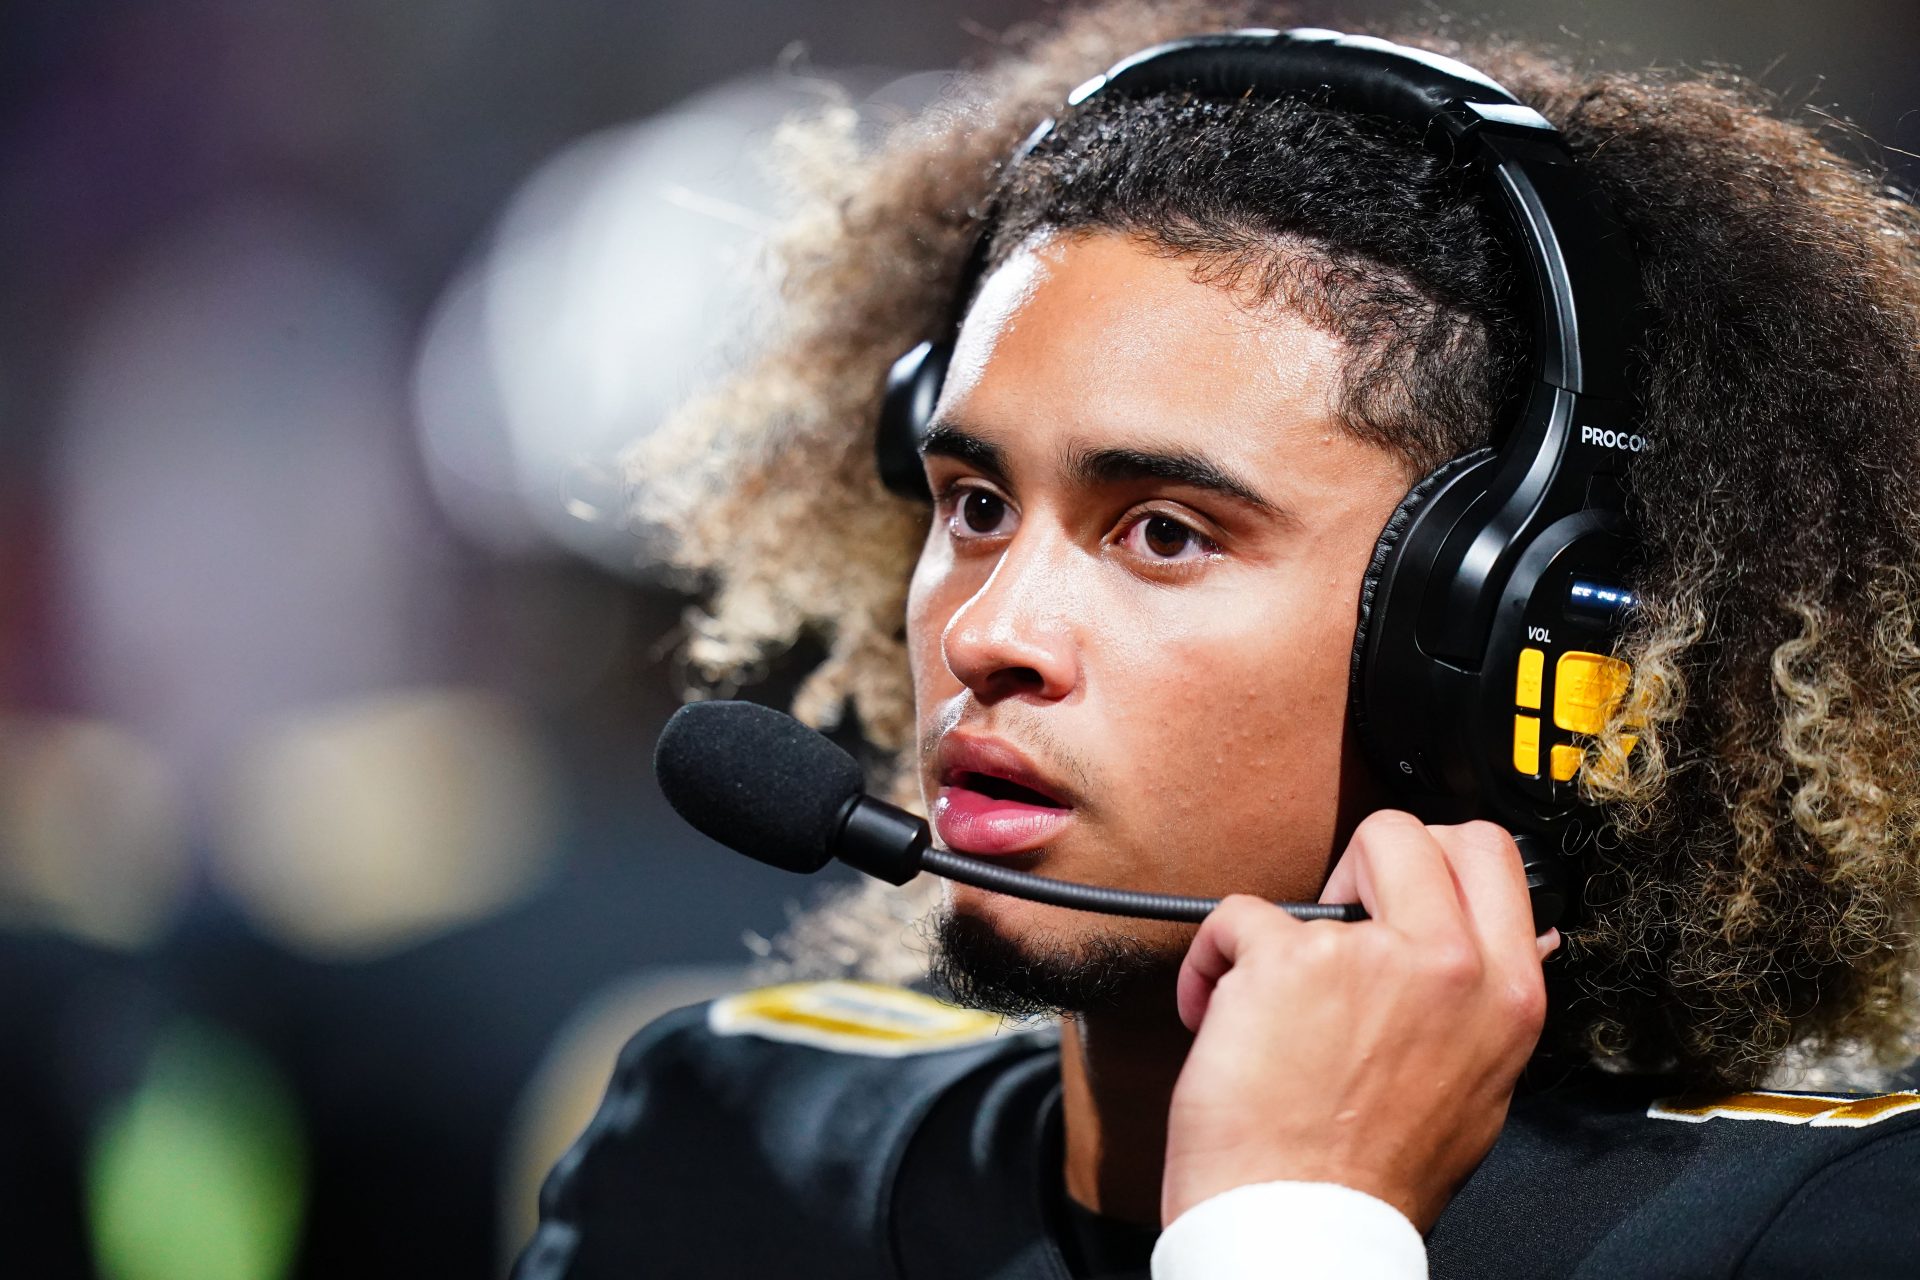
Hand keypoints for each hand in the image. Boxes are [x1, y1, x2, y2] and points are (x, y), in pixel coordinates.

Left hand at [1160, 811, 1556, 1230]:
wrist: (1299, 1229)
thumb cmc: (1367, 1179)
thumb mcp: (1473, 1090)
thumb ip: (1476, 1007)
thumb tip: (1496, 952)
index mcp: (1505, 998)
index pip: (1492, 857)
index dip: (1436, 861)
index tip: (1398, 892)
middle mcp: (1450, 968)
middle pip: (1417, 831)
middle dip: (1367, 862)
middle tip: (1339, 924)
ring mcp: (1370, 957)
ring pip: (1322, 866)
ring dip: (1285, 924)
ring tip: (1271, 992)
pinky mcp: (1287, 960)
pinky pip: (1236, 916)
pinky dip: (1212, 962)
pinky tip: (1219, 1016)